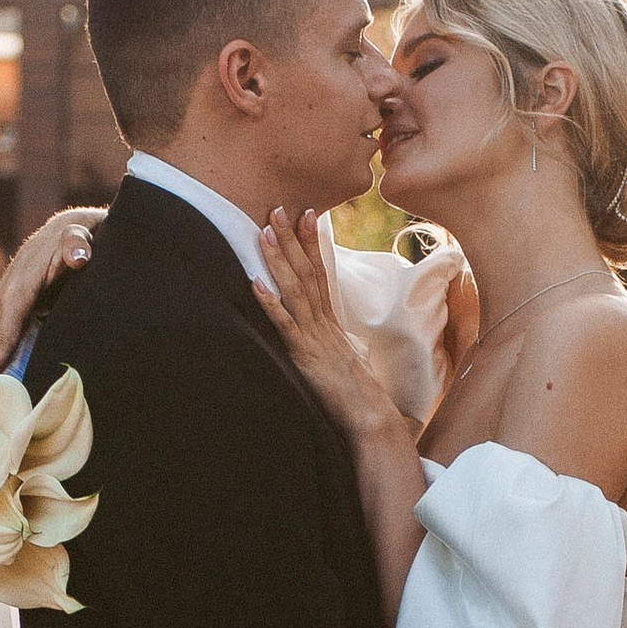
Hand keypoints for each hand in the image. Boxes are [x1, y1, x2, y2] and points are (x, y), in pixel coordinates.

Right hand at [0, 205, 104, 370]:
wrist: (71, 229)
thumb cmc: (80, 236)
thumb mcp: (82, 234)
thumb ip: (78, 242)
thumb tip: (78, 255)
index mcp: (24, 276)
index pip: (10, 314)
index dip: (0, 342)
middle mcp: (8, 287)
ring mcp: (5, 296)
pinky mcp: (8, 304)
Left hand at [253, 207, 410, 447]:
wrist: (372, 418)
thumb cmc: (360, 396)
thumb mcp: (347, 361)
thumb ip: (337, 344)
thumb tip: (337, 339)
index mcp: (332, 322)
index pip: (321, 273)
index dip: (312, 243)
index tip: (307, 214)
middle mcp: (324, 323)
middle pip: (307, 272)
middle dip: (291, 239)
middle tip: (277, 209)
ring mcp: (314, 337)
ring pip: (295, 290)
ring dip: (278, 259)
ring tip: (264, 231)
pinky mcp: (304, 356)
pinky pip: (284, 324)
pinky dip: (269, 302)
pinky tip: (255, 283)